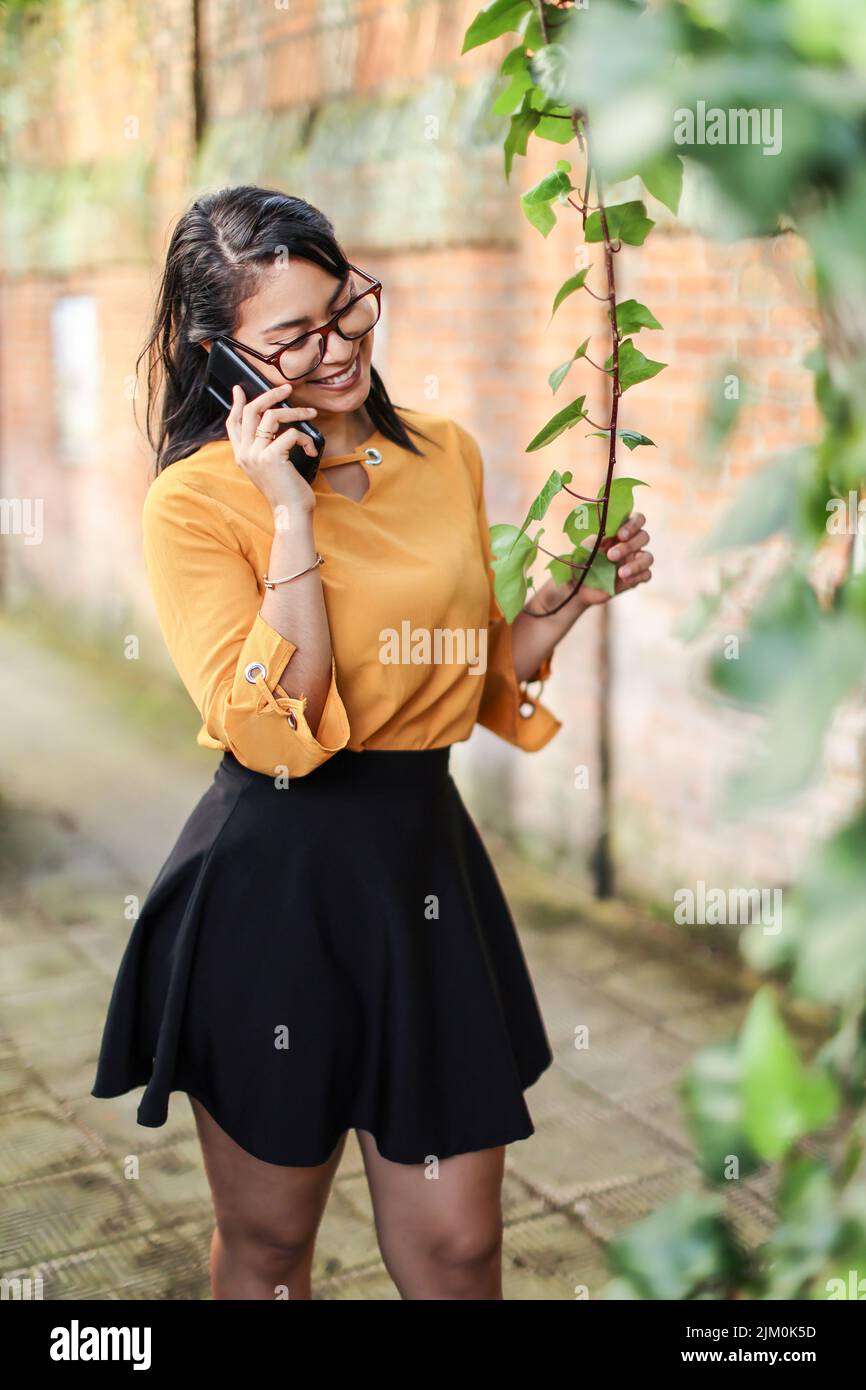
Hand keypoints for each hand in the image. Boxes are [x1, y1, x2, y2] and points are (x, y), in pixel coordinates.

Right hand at [226, 382, 319, 513]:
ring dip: (296, 412)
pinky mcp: (272, 456)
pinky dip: (305, 439)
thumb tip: (273, 423)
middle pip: (251, 411)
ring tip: (311, 414)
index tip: (239, 389)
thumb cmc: (286, 491)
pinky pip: (291, 433)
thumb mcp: (270, 467)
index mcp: (241, 456)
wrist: (291, 513)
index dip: (236, 404)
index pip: (233, 423)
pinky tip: (311, 450)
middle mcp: (245, 453)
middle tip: (287, 388)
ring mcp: (256, 454)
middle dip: (270, 395)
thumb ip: (265, 448)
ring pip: (272, 416)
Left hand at [580, 512, 653, 605]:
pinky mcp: (636, 578)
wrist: (578, 587)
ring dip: (636, 564)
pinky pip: (646, 575)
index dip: (633, 525)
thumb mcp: (585, 549)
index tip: (620, 535)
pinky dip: (637, 576)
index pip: (637, 519)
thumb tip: (606, 536)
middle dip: (629, 546)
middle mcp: (631, 543)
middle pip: (644, 537)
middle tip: (610, 555)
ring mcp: (635, 561)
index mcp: (620, 530)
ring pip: (648, 557)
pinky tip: (624, 579)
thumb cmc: (582, 562)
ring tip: (620, 573)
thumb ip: (595, 540)